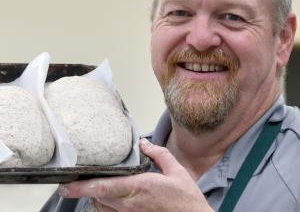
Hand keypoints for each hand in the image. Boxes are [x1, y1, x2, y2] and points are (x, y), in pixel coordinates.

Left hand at [59, 139, 213, 211]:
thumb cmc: (185, 199)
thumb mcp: (176, 170)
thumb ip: (158, 154)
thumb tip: (144, 143)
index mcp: (139, 187)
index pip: (103, 187)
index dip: (81, 187)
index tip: (65, 184)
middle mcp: (130, 204)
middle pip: (97, 198)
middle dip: (80, 191)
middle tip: (68, 184)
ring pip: (101, 208)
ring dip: (92, 197)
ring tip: (87, 187)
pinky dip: (103, 206)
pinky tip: (105, 198)